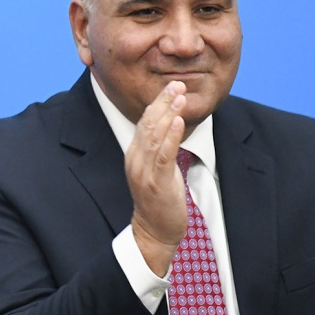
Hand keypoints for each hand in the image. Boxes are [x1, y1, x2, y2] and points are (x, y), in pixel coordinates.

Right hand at [125, 81, 189, 277]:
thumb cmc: (159, 202)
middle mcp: (135, 160)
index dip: (157, 104)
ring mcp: (144, 172)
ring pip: (154, 136)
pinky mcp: (156, 183)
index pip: (144, 123)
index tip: (171, 87)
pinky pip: (163, 155)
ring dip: (168, 113)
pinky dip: (171, 136)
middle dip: (162, 102)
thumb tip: (171, 129)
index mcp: (134, 155)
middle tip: (176, 84)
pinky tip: (179, 121)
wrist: (154, 231)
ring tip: (179, 96)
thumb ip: (159, 150)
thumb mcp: (157, 170)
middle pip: (147, 124)